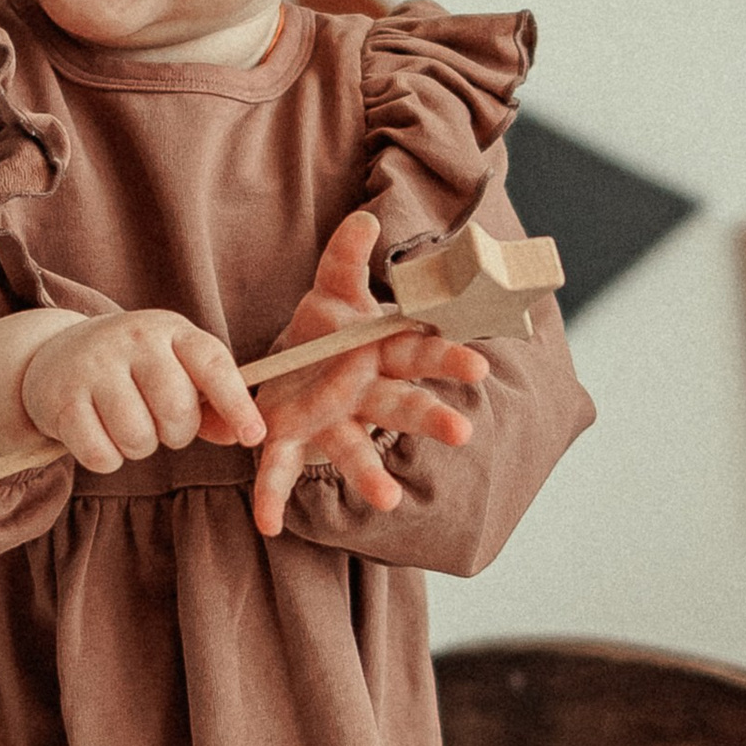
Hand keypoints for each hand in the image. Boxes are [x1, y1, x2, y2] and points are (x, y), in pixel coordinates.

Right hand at [15, 306, 265, 478]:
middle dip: (175, 433)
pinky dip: (107, 459)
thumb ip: (211, 403)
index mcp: (172, 330)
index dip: (237, 404)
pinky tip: (99, 436)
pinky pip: (100, 454)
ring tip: (127, 428)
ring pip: (138, 437)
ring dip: (138, 448)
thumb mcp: (174, 370)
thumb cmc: (133, 369)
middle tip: (159, 425)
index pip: (213, 366)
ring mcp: (94, 364)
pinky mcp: (60, 397)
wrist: (57, 353)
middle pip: (176, 410)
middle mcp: (134, 338)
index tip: (254, 437)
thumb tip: (243, 435)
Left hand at [248, 209, 488, 539]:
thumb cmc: (325, 331)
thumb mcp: (331, 288)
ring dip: (370, 474)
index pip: (421, 353)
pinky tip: (268, 526)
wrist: (287, 368)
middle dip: (428, 417)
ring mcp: (329, 422)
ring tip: (387, 501)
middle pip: (400, 405)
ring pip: (353, 448)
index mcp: (380, 355)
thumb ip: (346, 257)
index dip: (447, 357)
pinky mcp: (288, 440)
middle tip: (462, 432)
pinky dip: (273, 498)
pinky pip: (281, 470)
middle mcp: (363, 395)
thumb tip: (365, 219)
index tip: (477, 364)